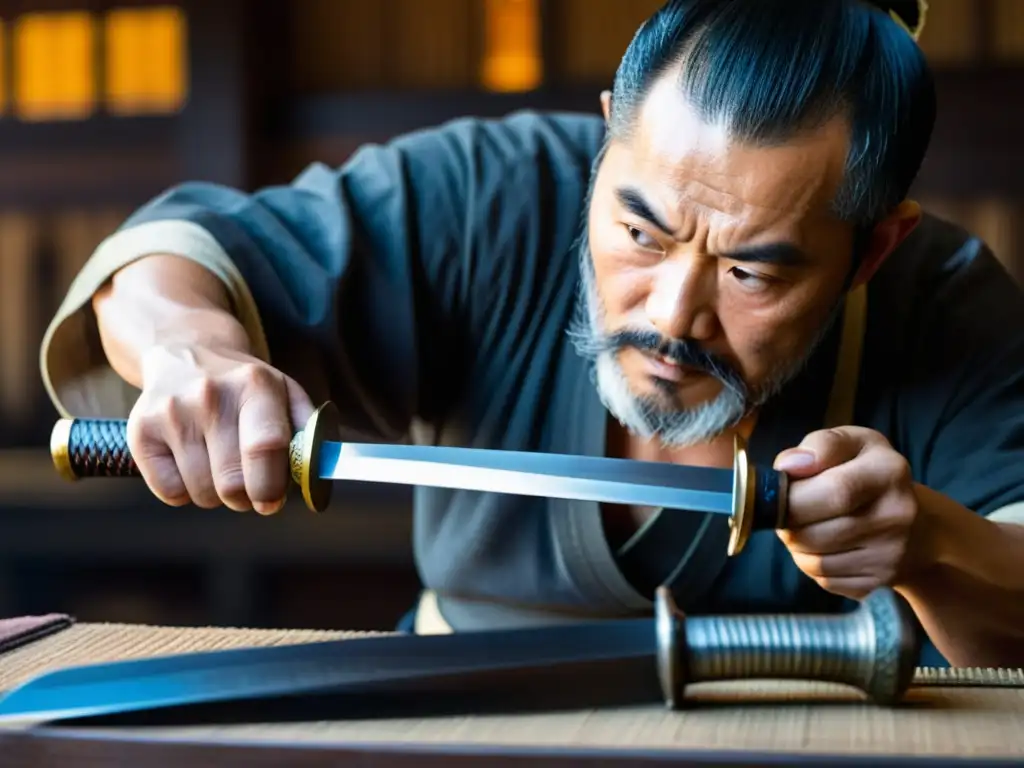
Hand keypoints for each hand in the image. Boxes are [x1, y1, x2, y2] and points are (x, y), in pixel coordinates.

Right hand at [126, 343, 314, 513]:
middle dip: (246, 497)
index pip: (265, 447)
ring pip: (202, 493)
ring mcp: (171, 413)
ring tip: (221, 467)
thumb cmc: (245, 386)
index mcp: (255, 385)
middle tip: (250, 486)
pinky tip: (193, 464)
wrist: (186, 353)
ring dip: (217, 495)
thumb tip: (319, 473)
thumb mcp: (285, 392)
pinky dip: (185, 492)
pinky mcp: (140, 431)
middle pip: (231, 482)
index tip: (272, 500)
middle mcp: (210, 396)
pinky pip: (170, 493)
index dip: (271, 485)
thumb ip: (309, 432)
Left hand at [773, 426, 922, 599]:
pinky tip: (821, 546)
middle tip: (782, 511)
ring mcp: (890, 555)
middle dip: (786, 522)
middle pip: (815, 531)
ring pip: (813, 560)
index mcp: (889, 471)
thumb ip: (820, 445)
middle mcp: (897, 515)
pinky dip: (810, 563)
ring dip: (795, 543)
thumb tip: (788, 466)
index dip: (793, 496)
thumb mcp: (853, 443)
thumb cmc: (869, 474)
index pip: (834, 490)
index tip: (776, 492)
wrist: (917, 526)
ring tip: (804, 524)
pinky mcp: (878, 582)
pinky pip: (823, 578)